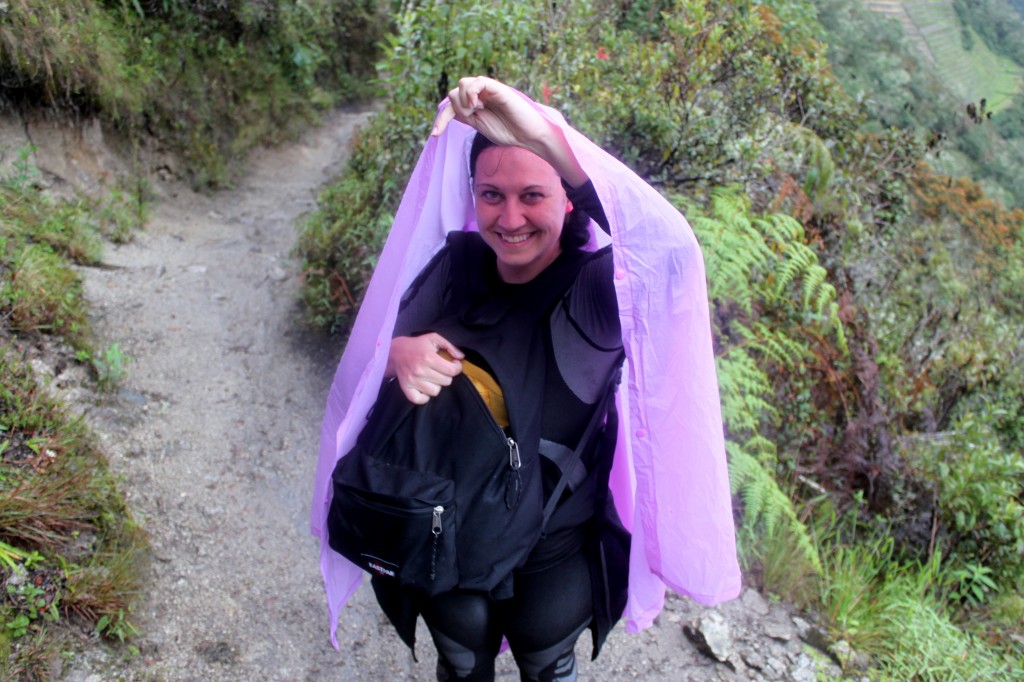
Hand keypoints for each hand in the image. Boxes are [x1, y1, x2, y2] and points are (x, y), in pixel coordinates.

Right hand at [386, 333, 463, 404]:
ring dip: (437, 385)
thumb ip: (449, 345)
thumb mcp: (433, 338)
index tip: (454, 364)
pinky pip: (420, 400)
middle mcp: (420, 370)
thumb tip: (460, 357)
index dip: (457, 367)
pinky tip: (425, 387)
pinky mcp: (406, 388)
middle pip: (446, 382)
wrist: (394, 351)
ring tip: (433, 377)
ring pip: (435, 391)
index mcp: (428, 357)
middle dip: (447, 375)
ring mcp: (412, 381)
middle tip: (442, 369)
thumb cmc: (417, 345)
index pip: (452, 371)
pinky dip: (425, 396)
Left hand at [431, 76, 588, 187]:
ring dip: (464, 101)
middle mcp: (480, 96)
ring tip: (476, 112)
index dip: (440, 119)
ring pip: (463, 84)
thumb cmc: (510, 134)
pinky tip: (477, 106)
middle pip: (454, 92)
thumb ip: (467, 117)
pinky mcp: (498, 89)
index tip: (435, 136)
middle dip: (456, 108)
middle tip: (470, 118)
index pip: (451, 105)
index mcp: (476, 105)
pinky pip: (477, 82)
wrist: (530, 137)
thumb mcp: (481, 127)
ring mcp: (489, 91)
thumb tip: (450, 111)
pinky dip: (472, 93)